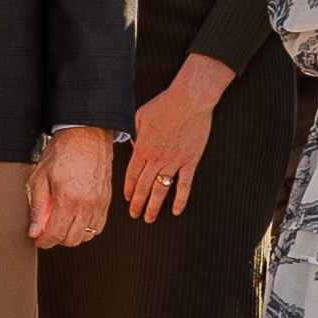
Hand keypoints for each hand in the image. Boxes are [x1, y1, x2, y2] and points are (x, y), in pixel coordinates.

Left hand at [26, 124, 113, 249]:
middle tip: (47, 229)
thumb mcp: (39, 177)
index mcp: (68, 198)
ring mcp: (100, 204)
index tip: (38, 239)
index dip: (43, 241)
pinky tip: (75, 217)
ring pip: (86, 236)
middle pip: (72, 240)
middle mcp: (87, 204)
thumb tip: (35, 229)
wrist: (86, 136)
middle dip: (56, 239)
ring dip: (72, 234)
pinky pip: (98, 227)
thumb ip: (37, 208)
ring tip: (61, 222)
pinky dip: (86, 228)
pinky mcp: (107, 202)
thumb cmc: (63, 151)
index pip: (56, 235)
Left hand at [122, 56, 227, 221]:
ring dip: (154, 206)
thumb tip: (132, 143)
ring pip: (160, 189)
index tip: (127, 199)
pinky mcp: (190, 161)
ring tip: (149, 218)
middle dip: (138, 203)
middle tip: (135, 215)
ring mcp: (174, 161)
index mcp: (143, 147)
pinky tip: (176, 210)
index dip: (128, 189)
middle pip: (143, 186)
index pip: (131, 175)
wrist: (190, 99)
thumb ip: (134, 133)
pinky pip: (184, 185)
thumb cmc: (165, 104)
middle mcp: (156, 158)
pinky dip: (180, 199)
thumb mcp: (140, 116)